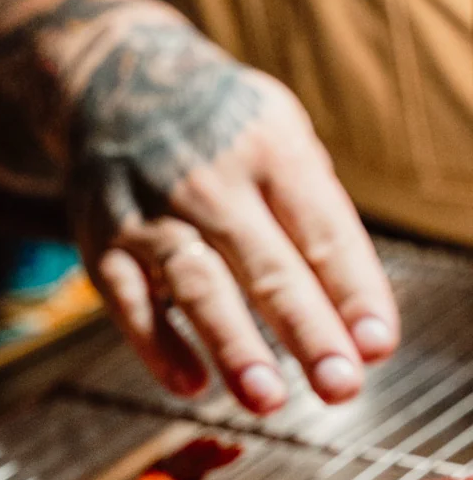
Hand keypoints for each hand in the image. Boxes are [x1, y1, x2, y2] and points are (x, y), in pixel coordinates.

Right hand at [62, 0, 398, 411]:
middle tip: (339, 385)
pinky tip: (191, 385)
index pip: (322, 231)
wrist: (117, 81)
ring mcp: (153, 214)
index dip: (352, 290)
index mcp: (272, 150)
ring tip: (268, 399)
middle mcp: (212, 181)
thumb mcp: (281, 142)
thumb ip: (315, 221)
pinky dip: (159, 346)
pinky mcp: (104, 245)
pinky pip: (131, 303)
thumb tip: (354, 320)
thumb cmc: (224, 134)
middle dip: (308, 330)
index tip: (375, 346)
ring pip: (199, 287)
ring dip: (235, 346)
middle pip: (267, 266)